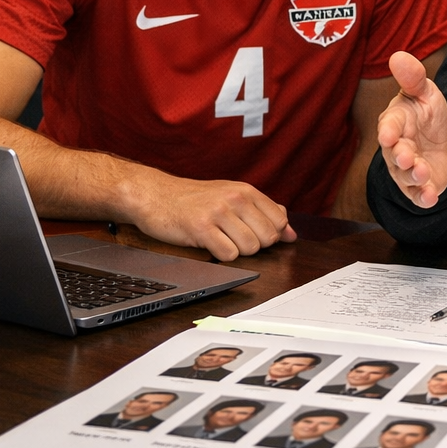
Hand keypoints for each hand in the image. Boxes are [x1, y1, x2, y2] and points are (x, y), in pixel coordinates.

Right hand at [125, 170, 296, 260]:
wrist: (155, 195)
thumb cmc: (194, 199)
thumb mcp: (232, 197)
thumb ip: (264, 212)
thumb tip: (291, 234)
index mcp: (246, 191)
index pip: (280, 221)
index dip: (270, 234)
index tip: (252, 233)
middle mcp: (235, 199)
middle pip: (267, 238)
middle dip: (254, 245)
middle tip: (232, 237)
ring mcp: (218, 213)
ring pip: (250, 248)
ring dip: (236, 251)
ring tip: (220, 239)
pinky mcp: (201, 228)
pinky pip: (228, 255)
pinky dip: (221, 256)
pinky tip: (209, 244)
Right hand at [377, 51, 446, 206]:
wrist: (438, 139)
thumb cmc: (424, 115)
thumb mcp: (424, 93)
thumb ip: (413, 78)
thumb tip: (399, 56)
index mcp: (395, 123)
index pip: (388, 126)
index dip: (388, 131)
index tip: (388, 134)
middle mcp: (396, 148)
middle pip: (394, 154)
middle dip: (400, 156)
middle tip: (407, 156)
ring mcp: (406, 169)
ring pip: (405, 176)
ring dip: (413, 176)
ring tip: (422, 172)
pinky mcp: (418, 185)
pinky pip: (417, 194)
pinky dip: (423, 198)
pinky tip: (431, 198)